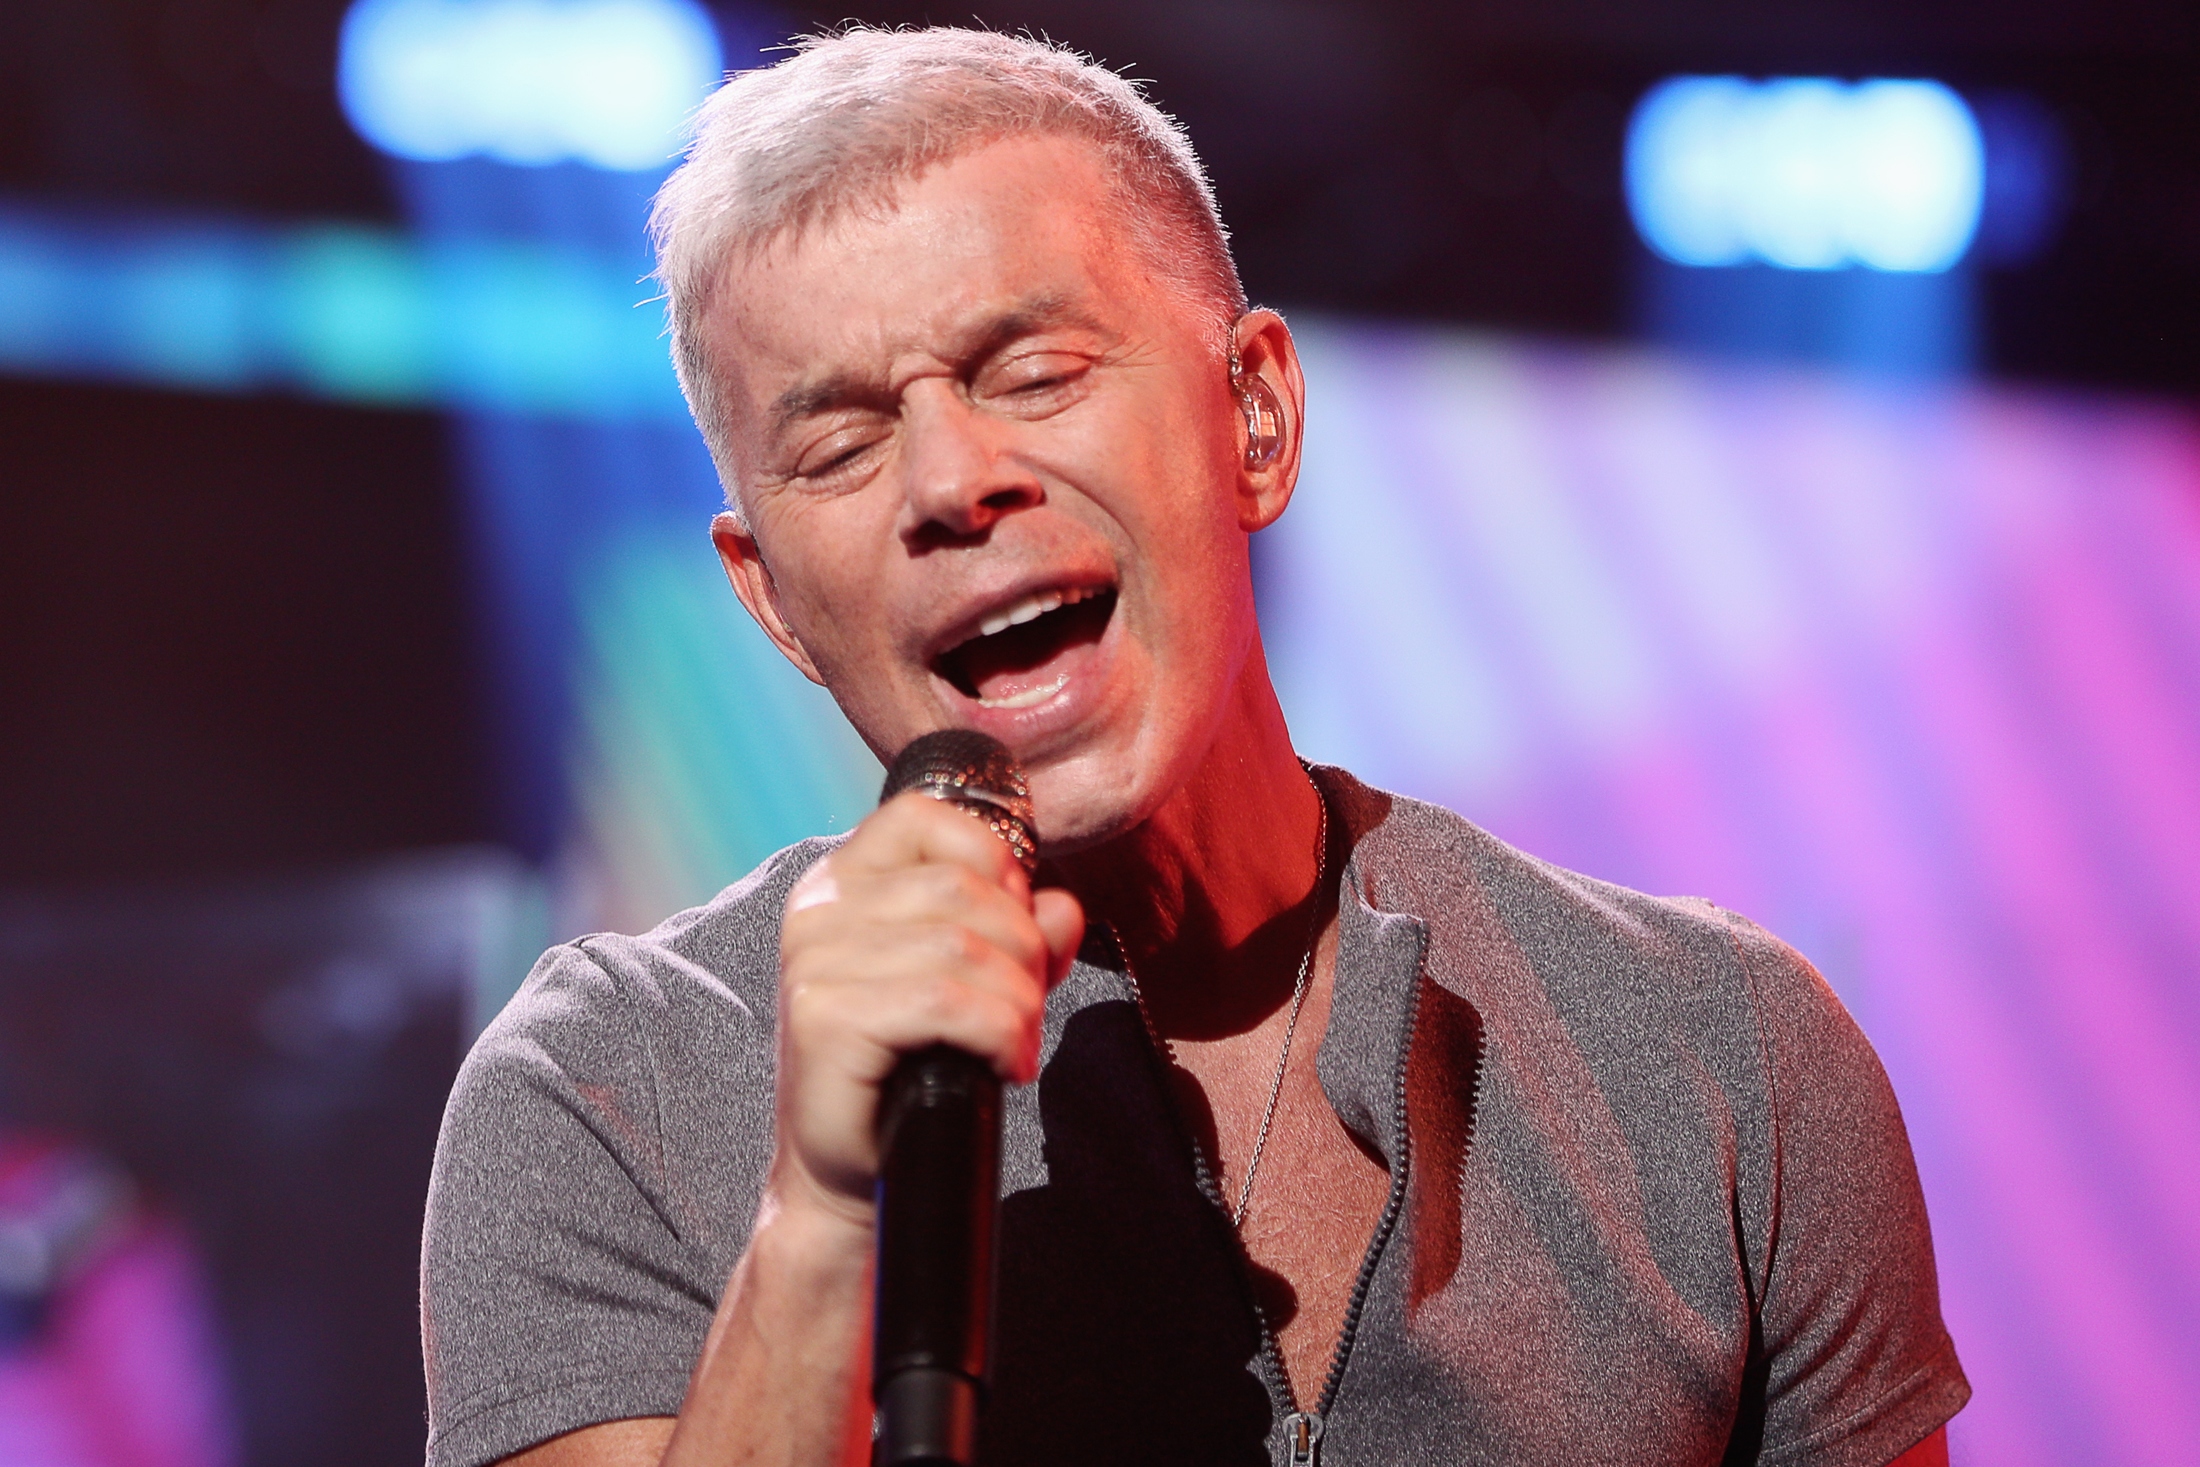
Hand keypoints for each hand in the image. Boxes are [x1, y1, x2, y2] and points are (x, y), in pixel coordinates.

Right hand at [769, 791, 1084, 1226]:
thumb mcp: (979, 983)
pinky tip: (1002, 1066)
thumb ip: (1021, 932)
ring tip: (1014, 1044)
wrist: (851, 1170)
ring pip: (963, 946)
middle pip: (962, 887)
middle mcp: (818, 909)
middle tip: (1024, 1008)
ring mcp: (814, 962)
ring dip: (1016, 1001)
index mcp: (842, 881)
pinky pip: (947, 1002)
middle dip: (1021, 950)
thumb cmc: (912, 1068)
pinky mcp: (824, 1018)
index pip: (925, 818)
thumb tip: (1059, 905)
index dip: (991, 862)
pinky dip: (998, 1035)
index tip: (1012, 926)